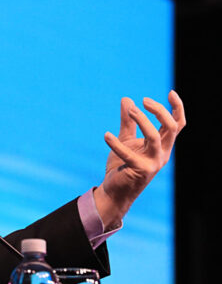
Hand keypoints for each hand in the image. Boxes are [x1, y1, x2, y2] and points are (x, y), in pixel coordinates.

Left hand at [94, 90, 185, 228]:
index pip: (177, 124)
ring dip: (143, 121)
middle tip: (143, 101)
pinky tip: (106, 135)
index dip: (177, 108)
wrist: (113, 190)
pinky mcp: (139, 170)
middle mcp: (162, 153)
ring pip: (155, 137)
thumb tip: (127, 100)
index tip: (170, 92)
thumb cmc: (122, 166)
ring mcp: (153, 163)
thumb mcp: (126, 140)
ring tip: (130, 111)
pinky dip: (116, 143)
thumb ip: (128, 122)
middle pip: (171, 127)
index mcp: (162, 145)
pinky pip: (128, 154)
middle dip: (159, 111)